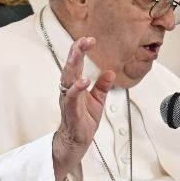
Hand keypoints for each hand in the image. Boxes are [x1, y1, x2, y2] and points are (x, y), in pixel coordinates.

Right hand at [52, 37, 114, 180]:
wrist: (76, 141)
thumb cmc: (83, 120)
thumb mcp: (98, 100)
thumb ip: (103, 86)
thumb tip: (111, 72)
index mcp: (75, 85)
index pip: (77, 64)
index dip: (81, 51)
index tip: (89, 39)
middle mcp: (69, 90)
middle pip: (71, 67)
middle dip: (76, 52)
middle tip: (83, 40)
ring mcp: (69, 100)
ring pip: (68, 79)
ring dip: (73, 65)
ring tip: (79, 53)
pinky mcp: (71, 111)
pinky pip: (72, 98)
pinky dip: (77, 89)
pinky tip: (84, 81)